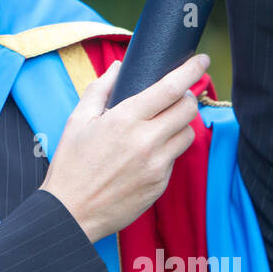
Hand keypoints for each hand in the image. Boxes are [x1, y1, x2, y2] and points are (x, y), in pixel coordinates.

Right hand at [39, 53, 209, 244]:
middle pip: (188, 109)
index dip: (191, 70)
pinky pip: (174, 158)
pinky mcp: (160, 184)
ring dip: (179, 125)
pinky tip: (146, 154)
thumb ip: (100, 89)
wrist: (71, 211)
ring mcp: (156, 165)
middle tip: (177, 96)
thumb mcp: (77, 121)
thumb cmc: (71, 164)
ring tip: (160, 126)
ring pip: (187, 134)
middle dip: (187, 97)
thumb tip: (118, 68)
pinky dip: (167, 150)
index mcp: (124, 119)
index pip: (170, 88)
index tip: (201, 59)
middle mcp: (146, 141)